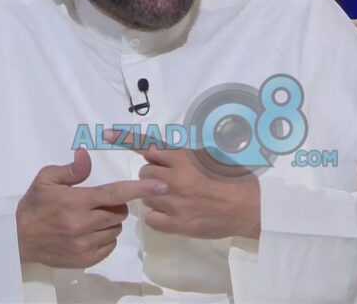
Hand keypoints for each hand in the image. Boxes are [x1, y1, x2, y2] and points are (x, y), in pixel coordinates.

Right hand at [16, 147, 166, 267]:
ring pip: (115, 230)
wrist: (17, 239)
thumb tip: (86, 154)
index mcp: (78, 201)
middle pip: (119, 212)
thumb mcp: (46, 179)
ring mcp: (85, 244)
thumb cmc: (34, 205)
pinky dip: (105, 238)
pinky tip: (90, 233)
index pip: (116, 193)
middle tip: (97, 203)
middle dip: (115, 206)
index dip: (140, 188)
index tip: (160, 186)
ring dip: (109, 222)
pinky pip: (109, 246)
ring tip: (90, 219)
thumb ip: (71, 169)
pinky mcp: (84, 259)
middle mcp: (84, 224)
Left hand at [104, 130, 260, 239]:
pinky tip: (173, 213)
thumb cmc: (234, 178)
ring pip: (146, 196)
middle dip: (153, 174)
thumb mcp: (211, 155)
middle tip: (170, 179)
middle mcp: (176, 178)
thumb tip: (163, 153)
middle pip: (145, 173)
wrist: (251, 208)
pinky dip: (158, 215)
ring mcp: (174, 202)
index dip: (126, 139)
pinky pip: (152, 218)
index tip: (106, 133)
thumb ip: (185, 153)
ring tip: (176, 197)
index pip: (149, 145)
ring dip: (155, 194)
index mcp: (184, 158)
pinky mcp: (176, 224)